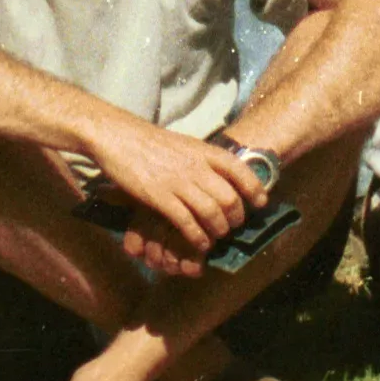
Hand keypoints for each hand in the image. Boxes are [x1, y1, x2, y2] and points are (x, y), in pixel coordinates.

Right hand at [76, 117, 267, 273]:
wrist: (118, 137)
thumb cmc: (151, 142)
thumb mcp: (185, 144)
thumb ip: (204, 160)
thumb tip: (223, 179)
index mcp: (204, 150)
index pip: (240, 170)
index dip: (254, 189)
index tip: (260, 203)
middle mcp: (196, 166)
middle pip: (229, 197)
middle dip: (236, 217)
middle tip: (234, 225)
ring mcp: (178, 182)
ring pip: (211, 213)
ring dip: (218, 229)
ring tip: (217, 235)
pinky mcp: (160, 197)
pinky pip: (187, 223)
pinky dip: (197, 237)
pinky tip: (199, 243)